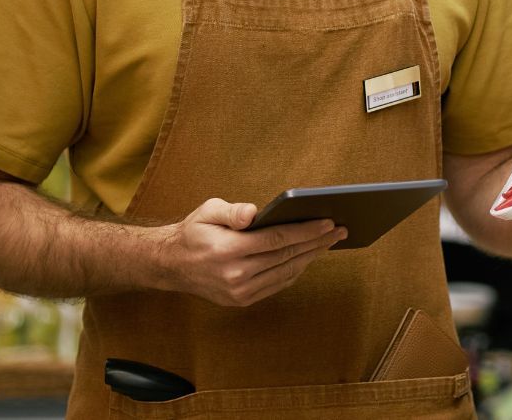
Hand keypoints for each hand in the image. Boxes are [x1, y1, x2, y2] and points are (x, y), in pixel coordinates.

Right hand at [160, 198, 345, 306]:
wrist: (171, 265)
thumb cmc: (193, 232)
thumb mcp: (207, 211)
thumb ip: (231, 211)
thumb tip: (255, 212)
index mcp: (228, 251)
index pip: (277, 239)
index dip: (306, 231)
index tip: (328, 222)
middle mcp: (236, 275)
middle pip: (286, 256)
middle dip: (316, 242)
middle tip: (340, 230)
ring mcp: (240, 292)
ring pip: (286, 272)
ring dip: (310, 257)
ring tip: (328, 242)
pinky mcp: (242, 300)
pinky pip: (277, 284)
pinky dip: (295, 270)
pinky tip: (307, 257)